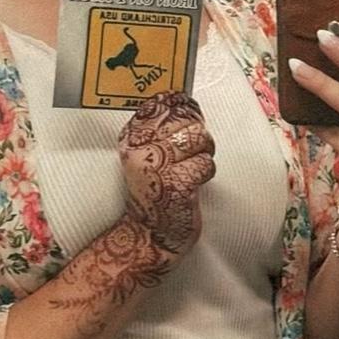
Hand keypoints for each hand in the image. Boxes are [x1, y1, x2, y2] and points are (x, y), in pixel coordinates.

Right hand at [118, 92, 215, 256]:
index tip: (191, 111)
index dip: (182, 104)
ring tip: (194, 168)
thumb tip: (188, 104)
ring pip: (198, 138)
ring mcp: (155, 166)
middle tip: (195, 152)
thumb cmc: (156, 193)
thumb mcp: (149, 157)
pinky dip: (206, 173)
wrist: (149, 235)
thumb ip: (162, 132)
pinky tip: (194, 184)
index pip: (159, 104)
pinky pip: (205, 163)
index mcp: (131, 138)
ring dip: (205, 154)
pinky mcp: (174, 184)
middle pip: (185, 120)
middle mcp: (139, 149)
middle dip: (199, 136)